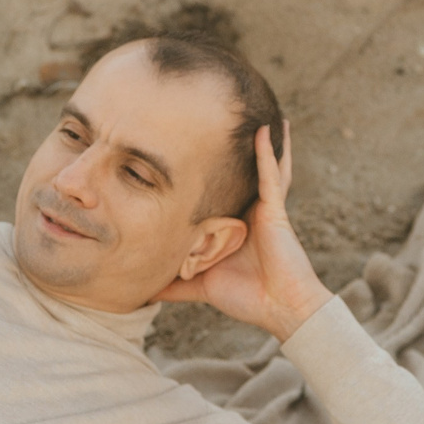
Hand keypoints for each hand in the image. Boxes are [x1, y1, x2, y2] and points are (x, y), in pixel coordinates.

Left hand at [156, 124, 330, 340]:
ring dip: (260, 141)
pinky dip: (266, 153)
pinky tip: (263, 130)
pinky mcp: (275, 212)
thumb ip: (175, 284)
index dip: (209, 173)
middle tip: (222, 119)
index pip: (219, 194)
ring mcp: (265, 209)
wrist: (280, 310)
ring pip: (262, 167)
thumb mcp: (201, 285)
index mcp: (235, 227)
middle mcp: (250, 213)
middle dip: (237, 149)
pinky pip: (270, 176)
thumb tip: (143, 289)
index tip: (191, 150)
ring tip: (256, 113)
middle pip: (241, 174)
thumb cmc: (247, 299)